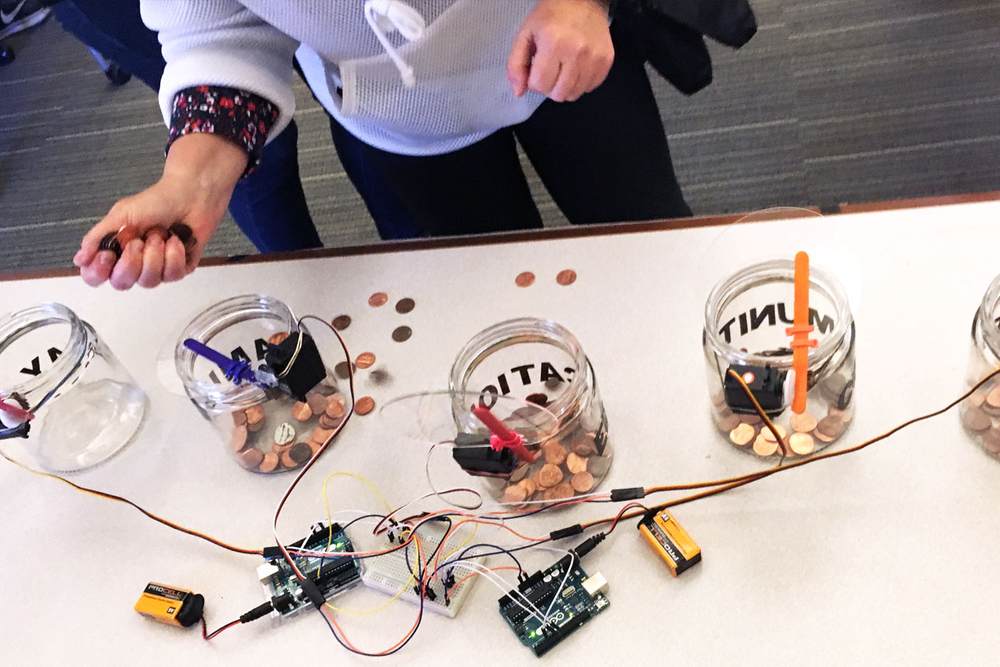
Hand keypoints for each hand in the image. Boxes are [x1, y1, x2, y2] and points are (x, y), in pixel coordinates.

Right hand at [74, 134, 246, 289]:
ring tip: (160, 234)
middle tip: (138, 242)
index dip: (98, 272)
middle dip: (131, 263)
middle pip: (122, 283)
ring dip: (155, 255)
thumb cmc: (157, 202)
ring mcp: (157, 268)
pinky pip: (172, 275)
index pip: (96, 276)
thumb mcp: (121, 215)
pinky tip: (175, 240)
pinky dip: (174, 255)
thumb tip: (79, 258)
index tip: (108, 255)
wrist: (191, 195)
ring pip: (148, 281)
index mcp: (116, 250)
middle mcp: (134, 263)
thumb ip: (98, 237)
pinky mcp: (179, 269)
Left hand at [507, 0, 613, 102]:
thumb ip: (516, 65)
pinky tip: (576, 67)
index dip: (534, 81)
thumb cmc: (551, 16)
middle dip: (549, 86)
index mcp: (553, 44)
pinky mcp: (606, 61)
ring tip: (563, 67)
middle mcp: (576, 52)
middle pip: (558, 94)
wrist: (582, 0)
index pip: (540, 85)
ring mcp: (594, 58)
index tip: (537, 68)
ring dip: (565, 86)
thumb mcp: (525, 35)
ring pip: (574, 94)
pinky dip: (581, 83)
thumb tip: (518, 92)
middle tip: (550, 69)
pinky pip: (590, 88)